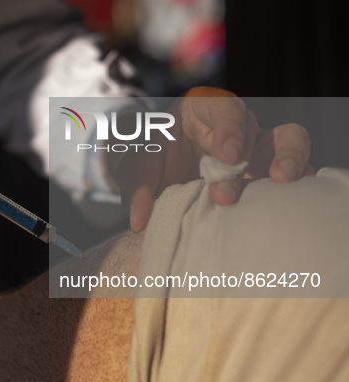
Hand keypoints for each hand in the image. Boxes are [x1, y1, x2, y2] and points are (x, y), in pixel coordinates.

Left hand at [112, 87, 311, 231]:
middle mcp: (236, 125)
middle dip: (242, 164)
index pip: (225, 108)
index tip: (228, 156)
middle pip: (252, 133)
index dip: (230, 129)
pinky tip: (290, 206)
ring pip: (289, 141)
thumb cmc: (153, 156)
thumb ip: (138, 185)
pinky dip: (296, 186)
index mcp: (204, 110)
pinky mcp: (267, 171)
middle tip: (224, 196)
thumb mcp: (138, 163)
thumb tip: (138, 220)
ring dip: (290, 161)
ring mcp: (257, 146)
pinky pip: (295, 172)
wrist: (161, 170)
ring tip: (281, 183)